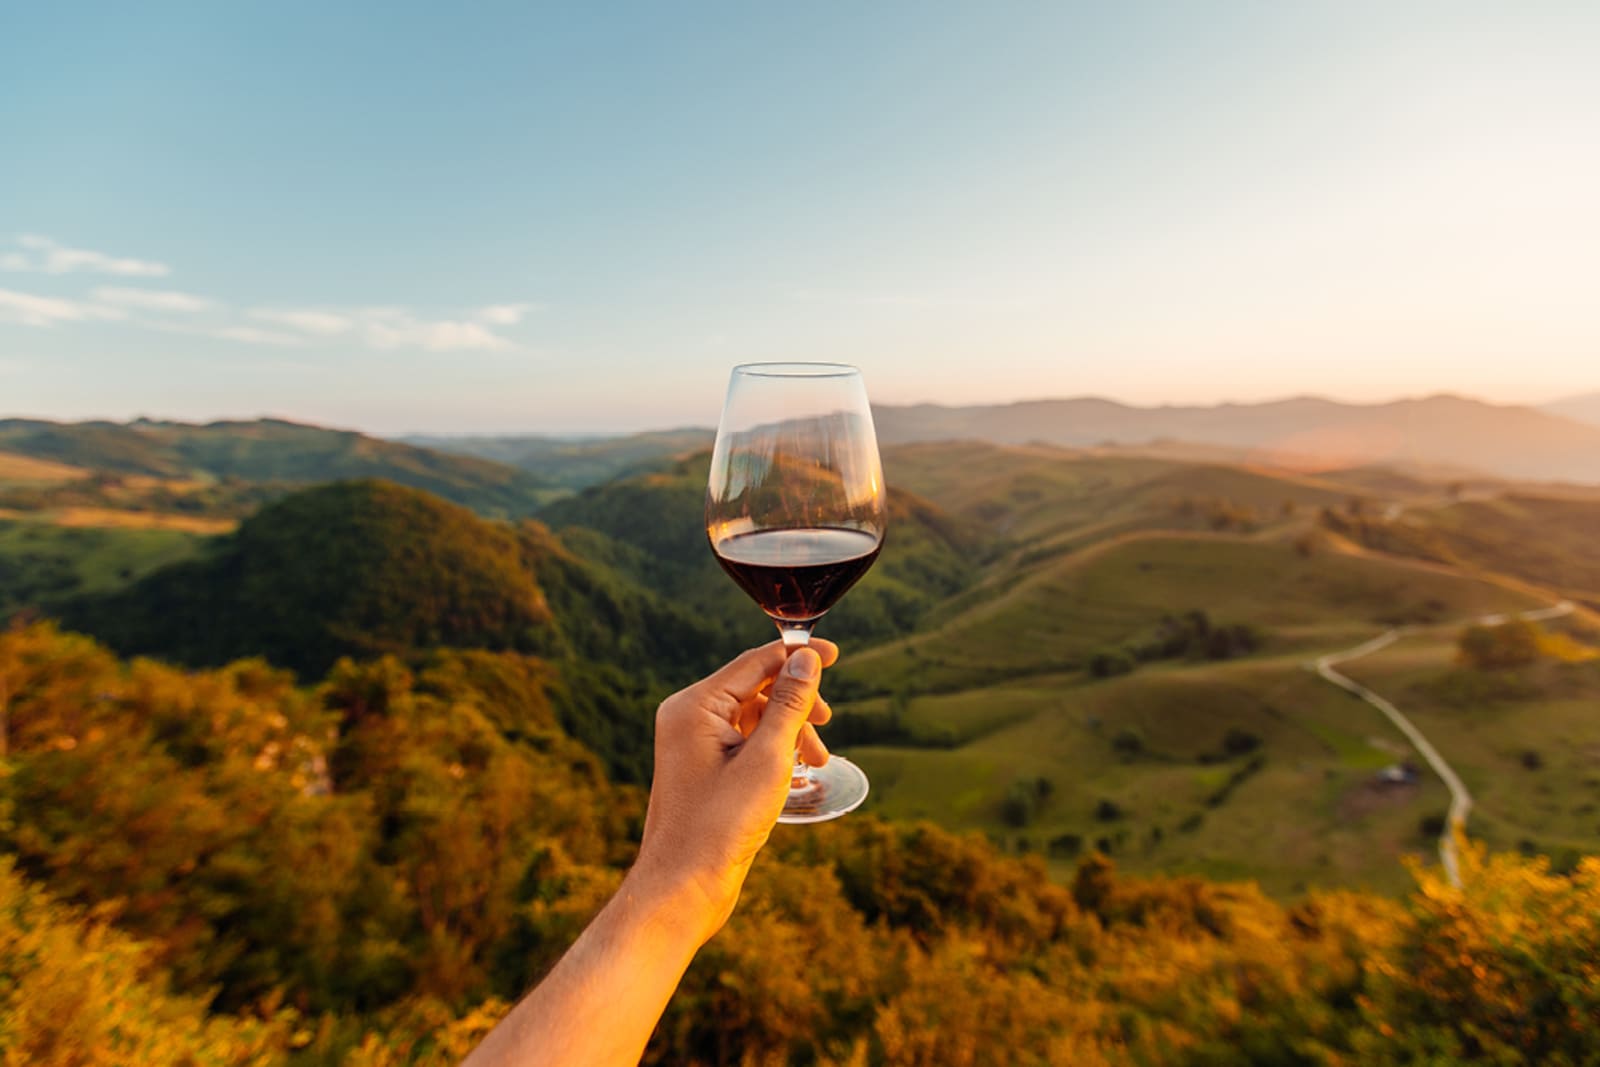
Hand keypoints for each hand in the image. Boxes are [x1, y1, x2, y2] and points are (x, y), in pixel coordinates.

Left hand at [630, 639, 837, 945]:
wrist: (683, 888)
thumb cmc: (721, 825)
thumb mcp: (767, 758)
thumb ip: (789, 704)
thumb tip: (806, 658)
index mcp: (694, 706)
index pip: (753, 663)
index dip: (796, 656)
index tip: (834, 654)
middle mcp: (688, 718)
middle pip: (755, 688)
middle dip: (796, 705)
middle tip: (826, 725)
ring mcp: (693, 745)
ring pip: (753, 718)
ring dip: (789, 732)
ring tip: (817, 762)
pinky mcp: (703, 770)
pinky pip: (744, 743)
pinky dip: (773, 751)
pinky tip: (796, 773)